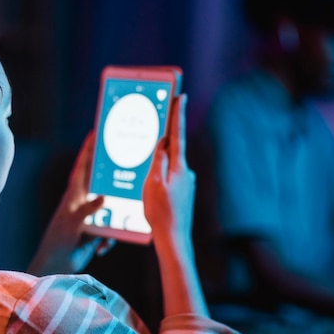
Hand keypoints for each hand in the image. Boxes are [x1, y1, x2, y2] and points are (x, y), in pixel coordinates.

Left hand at [27, 132, 114, 275]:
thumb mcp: (72, 223)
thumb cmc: (58, 241)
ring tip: (115, 225)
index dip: (87, 151)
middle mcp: (83, 203)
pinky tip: (102, 247)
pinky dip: (109, 238)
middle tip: (125, 167)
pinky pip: (111, 230)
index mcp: (73, 195)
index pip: (82, 168)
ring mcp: (91, 217)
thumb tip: (104, 198)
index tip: (95, 134)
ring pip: (110, 209)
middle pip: (101, 185)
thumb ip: (87, 209)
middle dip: (111, 180)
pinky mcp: (96, 232)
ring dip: (114, 218)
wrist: (56, 266)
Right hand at [143, 94, 195, 255]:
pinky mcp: (184, 192)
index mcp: (179, 167)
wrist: (174, 238)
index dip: (178, 114)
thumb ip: (159, 160)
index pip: (178, 134)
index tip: (181, 96)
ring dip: (159, 164)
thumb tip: (163, 143)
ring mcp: (186, 183)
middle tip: (156, 128)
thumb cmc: (160, 212)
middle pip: (172, 149)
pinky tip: (152, 189)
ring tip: (146, 176)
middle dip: (163, 140)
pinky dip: (161, 176)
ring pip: (169, 165)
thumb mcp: (153, 183)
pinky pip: (170, 177)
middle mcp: (186, 172)